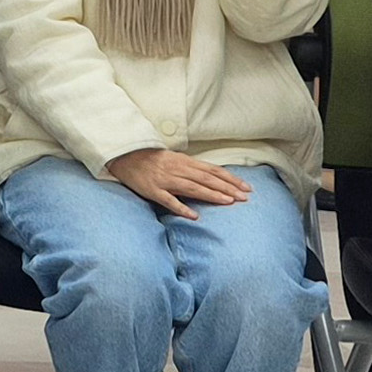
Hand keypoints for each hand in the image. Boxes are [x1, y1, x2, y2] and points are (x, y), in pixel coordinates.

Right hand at [108, 146, 253, 221]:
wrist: (125, 155)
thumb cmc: (152, 159)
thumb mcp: (175, 159)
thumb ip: (192, 168)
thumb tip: (212, 178)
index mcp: (185, 161)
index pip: (213, 170)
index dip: (230, 179)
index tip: (246, 187)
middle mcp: (178, 169)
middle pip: (207, 179)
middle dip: (227, 188)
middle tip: (244, 198)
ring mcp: (165, 179)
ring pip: (192, 188)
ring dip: (212, 195)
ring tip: (228, 202)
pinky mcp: (153, 190)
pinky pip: (169, 200)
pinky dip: (182, 208)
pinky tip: (195, 216)